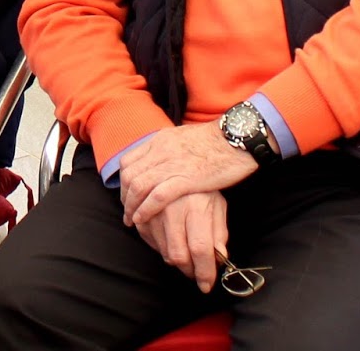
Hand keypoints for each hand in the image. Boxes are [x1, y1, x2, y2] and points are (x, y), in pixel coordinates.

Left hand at [118, 122, 257, 227]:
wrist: (236, 139)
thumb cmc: (217, 140)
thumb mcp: (184, 138)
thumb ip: (169, 148)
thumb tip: (161, 160)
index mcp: (159, 140)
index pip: (128, 161)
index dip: (123, 181)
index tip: (127, 194)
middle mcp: (160, 151)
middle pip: (129, 176)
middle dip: (124, 197)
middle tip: (127, 212)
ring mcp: (171, 164)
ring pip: (138, 186)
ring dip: (131, 206)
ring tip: (131, 221)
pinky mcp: (185, 179)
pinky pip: (157, 196)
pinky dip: (145, 209)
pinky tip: (142, 220)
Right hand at [134, 191, 228, 292]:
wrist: (176, 161)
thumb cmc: (200, 186)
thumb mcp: (217, 204)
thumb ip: (219, 232)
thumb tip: (219, 259)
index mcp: (196, 206)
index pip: (200, 249)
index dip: (204, 272)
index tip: (206, 285)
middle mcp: (173, 209)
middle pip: (178, 254)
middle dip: (189, 270)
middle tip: (196, 271)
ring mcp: (153, 210)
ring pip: (163, 251)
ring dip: (176, 260)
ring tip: (186, 252)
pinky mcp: (140, 211)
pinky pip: (149, 241)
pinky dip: (161, 247)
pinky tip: (170, 240)